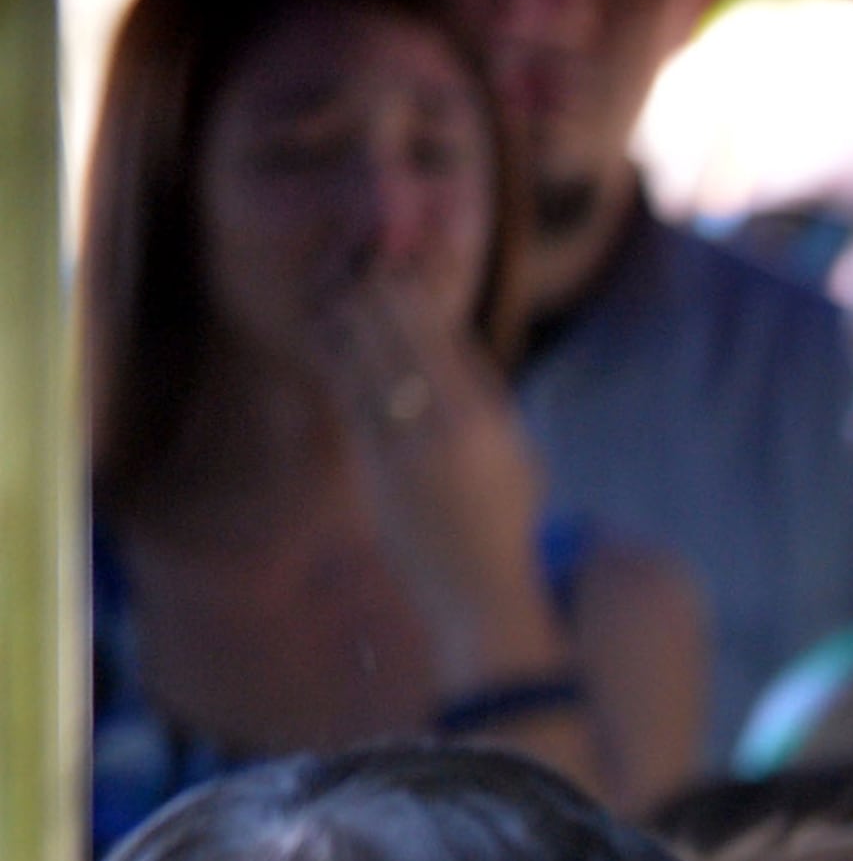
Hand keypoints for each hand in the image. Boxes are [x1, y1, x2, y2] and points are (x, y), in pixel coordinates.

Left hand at [302, 270, 562, 685]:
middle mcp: (457, 425)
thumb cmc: (503, 528)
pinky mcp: (380, 465)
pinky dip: (336, 359)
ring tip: (335, 293)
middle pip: (411, 335)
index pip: (453, 339)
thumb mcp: (517, 460)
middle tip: (358, 267)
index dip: (423, 297)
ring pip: (373, 357)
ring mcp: (415, 445)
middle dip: (381, 295)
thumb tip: (455, 354)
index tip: (401, 270)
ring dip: (350, 319)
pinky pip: (351, 394)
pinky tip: (326, 338)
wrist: (482, 592)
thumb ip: (492, 406)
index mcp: (495, 421)